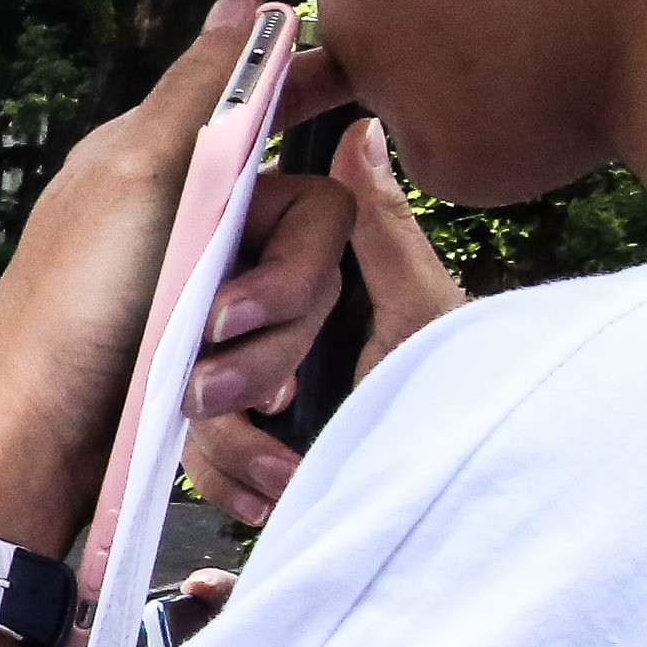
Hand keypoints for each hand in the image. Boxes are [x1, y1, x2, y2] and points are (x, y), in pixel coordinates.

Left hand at [0, 0, 356, 553]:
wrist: (38, 443)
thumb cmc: (69, 306)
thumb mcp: (134, 174)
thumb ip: (201, 88)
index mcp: (165, 158)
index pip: (268, 106)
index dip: (318, 99)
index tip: (356, 103)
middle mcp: (191, 215)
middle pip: (314, 224)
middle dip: (285, 285)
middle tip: (222, 322)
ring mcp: (202, 285)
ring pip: (304, 296)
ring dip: (263, 346)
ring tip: (200, 382)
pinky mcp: (210, 351)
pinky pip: (278, 351)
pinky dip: (252, 377)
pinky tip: (211, 399)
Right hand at [185, 115, 470, 526]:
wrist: (440, 512)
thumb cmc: (455, 406)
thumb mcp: (422, 315)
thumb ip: (383, 231)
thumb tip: (362, 133)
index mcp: (317, 286)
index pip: (244, 263)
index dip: (236, 295)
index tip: (225, 322)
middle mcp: (277, 334)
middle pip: (205, 337)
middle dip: (233, 379)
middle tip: (271, 401)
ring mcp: (256, 393)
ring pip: (192, 399)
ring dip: (230, 443)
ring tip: (282, 472)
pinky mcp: (245, 450)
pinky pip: (197, 455)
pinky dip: (228, 479)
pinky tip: (266, 493)